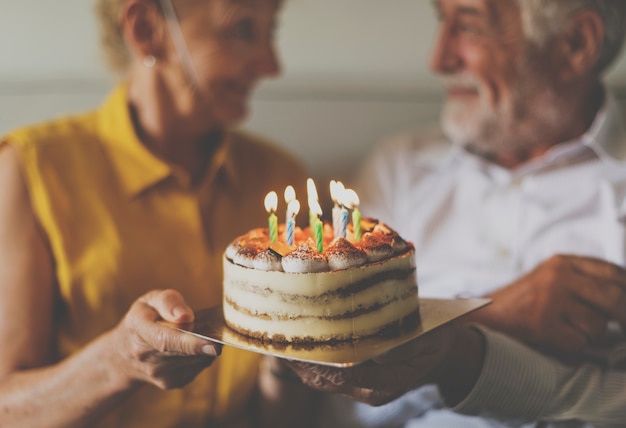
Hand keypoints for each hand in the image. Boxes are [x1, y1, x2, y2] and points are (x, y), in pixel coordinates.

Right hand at [110, 289, 221, 388]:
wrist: (123, 354)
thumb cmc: (143, 319)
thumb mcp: (149, 301)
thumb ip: (168, 302)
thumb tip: (187, 317)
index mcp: (139, 329)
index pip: (166, 340)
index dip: (191, 343)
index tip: (213, 344)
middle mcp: (146, 356)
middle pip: (185, 353)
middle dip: (207, 343)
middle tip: (217, 330)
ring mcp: (159, 373)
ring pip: (197, 361)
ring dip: (206, 347)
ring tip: (200, 334)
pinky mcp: (171, 383)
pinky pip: (198, 368)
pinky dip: (202, 356)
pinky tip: (194, 347)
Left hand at [284, 323, 482, 405]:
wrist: (441, 352)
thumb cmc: (436, 339)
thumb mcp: (431, 338)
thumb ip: (408, 345)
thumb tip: (379, 355)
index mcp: (388, 383)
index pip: (347, 373)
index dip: (322, 360)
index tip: (302, 344)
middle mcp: (370, 391)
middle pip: (326, 380)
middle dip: (300, 362)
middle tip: (277, 340)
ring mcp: (361, 388)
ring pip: (321, 380)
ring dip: (299, 363)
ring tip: (277, 341)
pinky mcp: (355, 380)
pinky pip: (325, 375)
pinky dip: (307, 361)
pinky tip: (293, 344)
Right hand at [466, 255, 625, 354]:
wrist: (483, 314)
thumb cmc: (522, 301)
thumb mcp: (551, 278)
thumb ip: (584, 280)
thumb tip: (624, 294)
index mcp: (561, 262)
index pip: (614, 272)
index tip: (625, 305)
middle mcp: (557, 276)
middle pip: (613, 297)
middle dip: (622, 317)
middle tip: (622, 326)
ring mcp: (549, 299)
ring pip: (597, 326)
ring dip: (587, 335)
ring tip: (564, 329)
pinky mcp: (542, 324)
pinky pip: (579, 343)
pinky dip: (570, 347)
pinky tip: (552, 338)